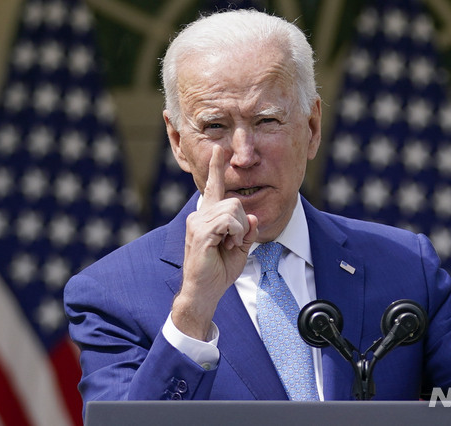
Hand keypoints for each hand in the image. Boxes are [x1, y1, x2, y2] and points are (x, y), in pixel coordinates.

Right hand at [172, 145, 258, 339]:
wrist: (204, 292)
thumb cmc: (218, 271)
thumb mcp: (240, 248)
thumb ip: (247, 230)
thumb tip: (253, 216)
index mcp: (208, 216)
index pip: (214, 187)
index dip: (217, 168)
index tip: (220, 149)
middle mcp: (200, 214)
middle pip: (234, 202)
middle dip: (243, 224)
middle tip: (233, 243)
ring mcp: (197, 222)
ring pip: (234, 210)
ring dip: (239, 231)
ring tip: (228, 245)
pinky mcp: (200, 232)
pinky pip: (229, 221)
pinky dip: (236, 234)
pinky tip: (227, 245)